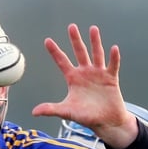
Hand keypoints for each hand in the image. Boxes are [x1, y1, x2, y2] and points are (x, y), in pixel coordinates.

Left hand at [32, 24, 137, 148]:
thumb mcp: (67, 112)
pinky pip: (112, 65)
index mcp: (73, 78)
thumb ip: (51, 109)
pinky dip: (113, 58)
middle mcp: (85, 73)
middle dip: (75, 40)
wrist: (105, 121)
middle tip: (71, 27)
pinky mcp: (110, 78)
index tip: (47, 40)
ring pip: (96, 54)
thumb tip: (34, 112)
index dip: (55, 51)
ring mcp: (98, 74)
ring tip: (93, 29)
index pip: (62, 62)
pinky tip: (113, 48)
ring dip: (95, 42)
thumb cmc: (86, 116)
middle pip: (80, 52)